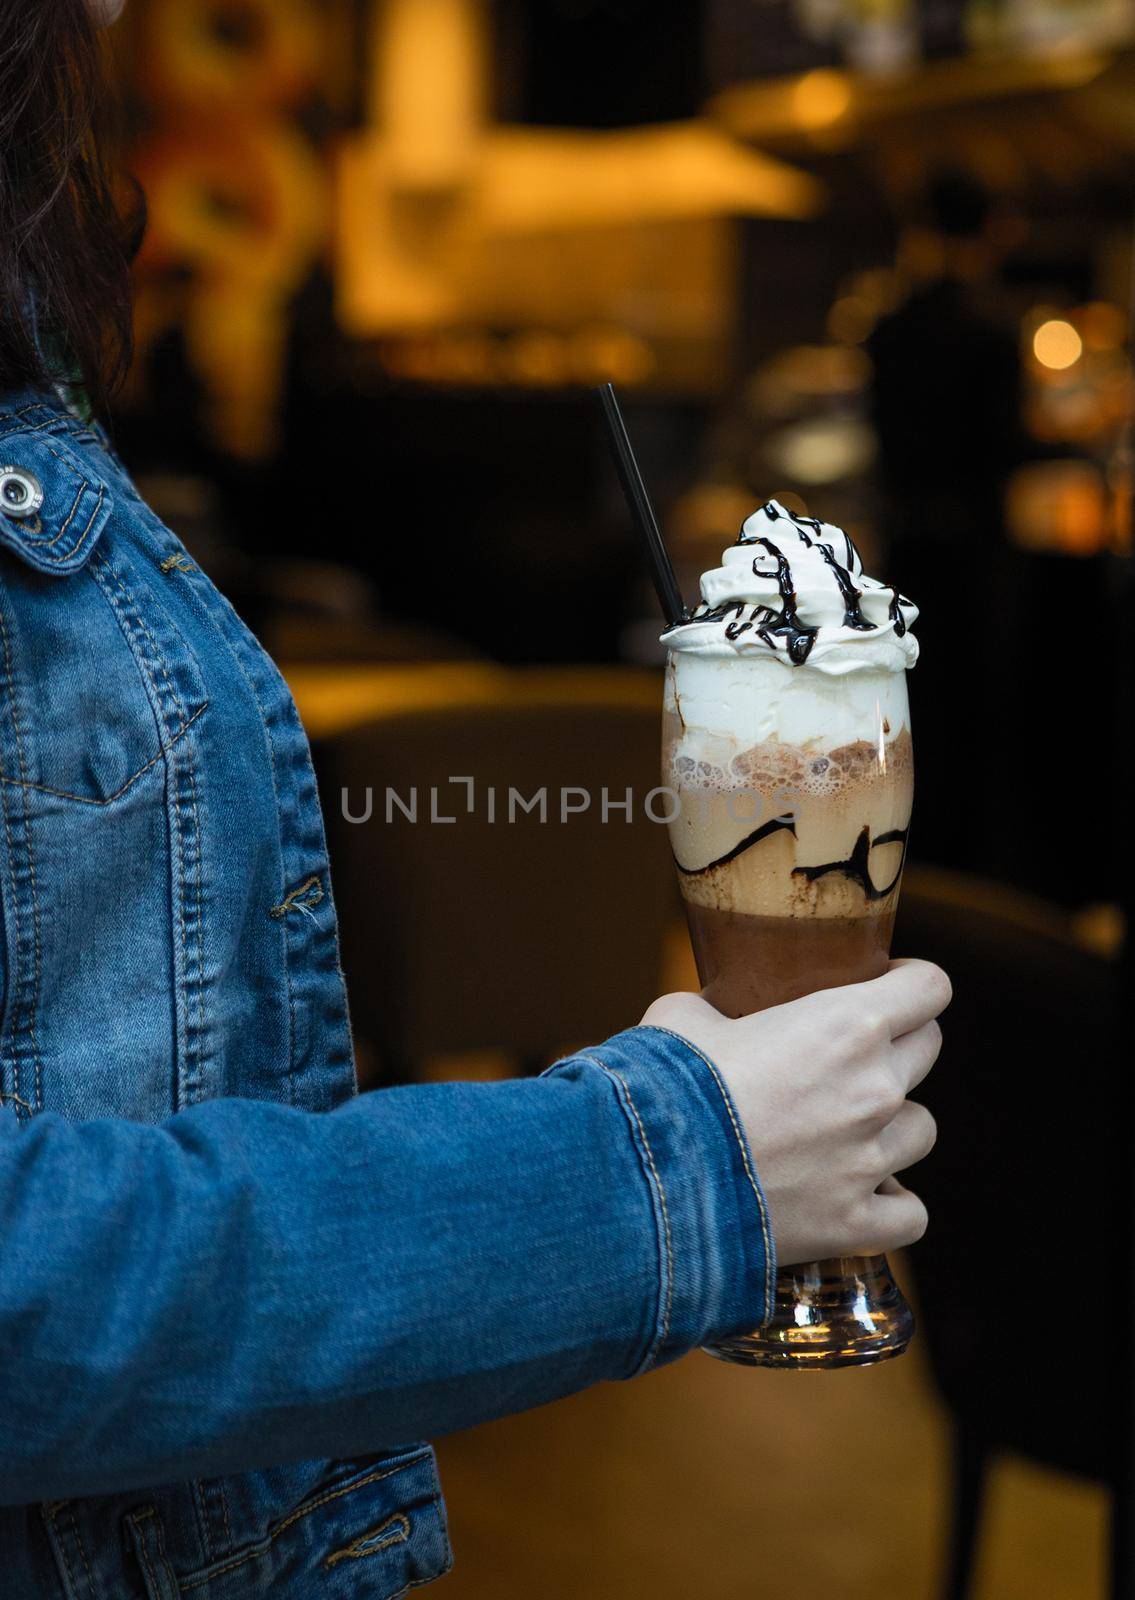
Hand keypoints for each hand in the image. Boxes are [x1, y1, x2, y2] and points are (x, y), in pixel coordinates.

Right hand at [641, 960, 949, 1266]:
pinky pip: (910, 1214)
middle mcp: (875, 1087)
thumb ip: (711, 1009)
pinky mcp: (857, 1222)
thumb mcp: (681, 1018)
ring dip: (891, 1126)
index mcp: (846, 1023)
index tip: (891, 982)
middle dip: (898, 1045)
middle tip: (853, 1055)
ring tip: (847, 1131)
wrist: (650, 1177)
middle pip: (929, 1049)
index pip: (930, 985)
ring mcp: (871, 1159)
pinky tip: (858, 1196)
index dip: (911, 979)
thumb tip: (703, 1016)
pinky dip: (889, 1205)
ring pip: (921, 1129)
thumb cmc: (666, 1086)